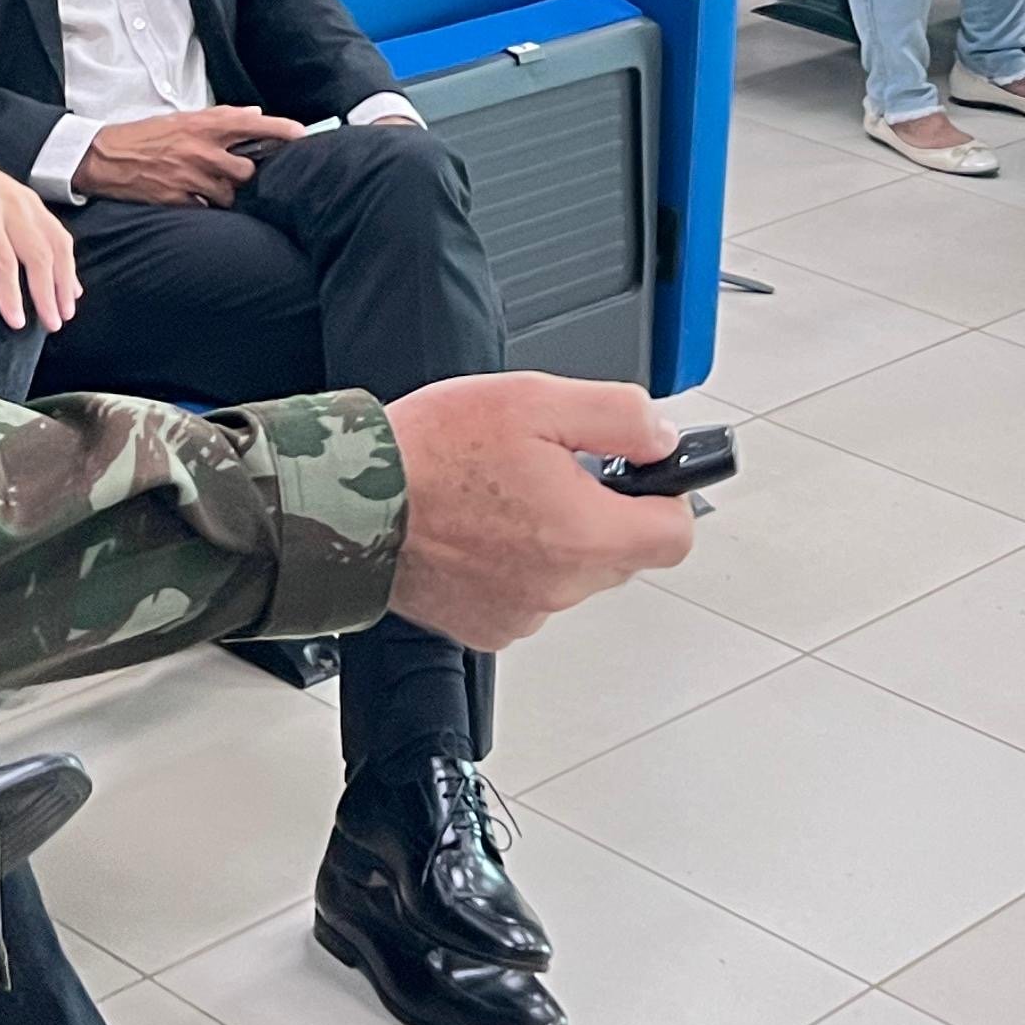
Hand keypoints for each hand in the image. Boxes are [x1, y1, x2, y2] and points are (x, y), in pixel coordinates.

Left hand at [0, 121, 79, 332]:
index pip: (3, 258)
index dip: (11, 293)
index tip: (17, 323)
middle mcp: (10, 201)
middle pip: (38, 252)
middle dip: (48, 292)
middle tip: (52, 324)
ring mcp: (24, 198)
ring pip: (56, 240)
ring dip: (65, 277)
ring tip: (66, 310)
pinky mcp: (29, 199)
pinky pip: (57, 230)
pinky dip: (67, 258)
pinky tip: (69, 283)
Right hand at [72, 107, 302, 205]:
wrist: (106, 157)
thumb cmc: (146, 135)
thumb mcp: (182, 117)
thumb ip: (220, 117)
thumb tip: (254, 115)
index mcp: (205, 125)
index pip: (254, 125)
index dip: (283, 131)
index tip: (303, 135)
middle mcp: (202, 150)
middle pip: (248, 170)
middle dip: (249, 175)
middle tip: (241, 174)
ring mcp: (191, 177)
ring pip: (230, 193)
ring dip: (228, 193)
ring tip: (213, 187)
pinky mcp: (178, 199)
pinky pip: (207, 208)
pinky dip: (207, 206)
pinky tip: (196, 198)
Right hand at [382, 374, 696, 648]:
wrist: (350, 502)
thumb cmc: (432, 451)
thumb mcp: (538, 400)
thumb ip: (619, 416)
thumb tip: (662, 438)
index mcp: (584, 534)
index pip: (675, 535)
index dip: (664, 494)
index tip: (640, 472)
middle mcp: (559, 586)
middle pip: (623, 554)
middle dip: (602, 510)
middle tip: (555, 466)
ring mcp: (521, 613)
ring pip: (572, 574)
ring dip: (555, 536)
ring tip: (504, 490)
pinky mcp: (485, 625)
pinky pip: (527, 594)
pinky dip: (515, 563)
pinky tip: (480, 524)